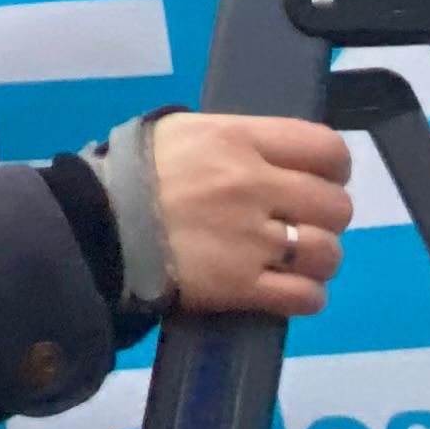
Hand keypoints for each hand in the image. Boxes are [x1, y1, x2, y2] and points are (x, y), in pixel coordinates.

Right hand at [149, 113, 353, 318]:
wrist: (94, 226)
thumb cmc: (132, 173)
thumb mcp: (182, 132)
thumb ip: (234, 137)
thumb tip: (272, 149)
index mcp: (241, 140)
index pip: (326, 149)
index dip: (335, 169)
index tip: (322, 179)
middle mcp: (255, 186)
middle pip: (334, 205)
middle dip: (326, 217)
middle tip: (302, 224)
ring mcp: (250, 240)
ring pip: (326, 253)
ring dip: (318, 259)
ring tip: (298, 262)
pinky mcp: (239, 286)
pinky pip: (304, 296)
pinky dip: (306, 296)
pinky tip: (291, 291)